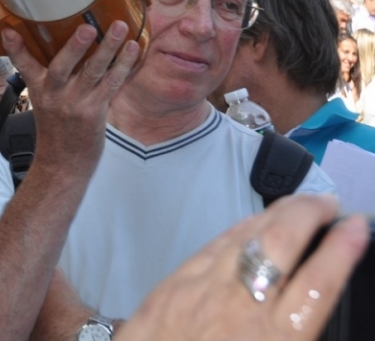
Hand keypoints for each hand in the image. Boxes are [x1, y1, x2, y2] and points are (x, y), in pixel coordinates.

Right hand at [2, 21, 139, 174]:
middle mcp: (54, 94)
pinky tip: (131, 48)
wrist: (62, 164)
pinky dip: (123, 65)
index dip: (15, 49)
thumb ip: (49, 77)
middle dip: (75, 46)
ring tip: (119, 26)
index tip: (9, 31)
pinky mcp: (95, 111)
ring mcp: (75, 103)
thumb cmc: (55, 129)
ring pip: (93, 71)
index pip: (23, 66)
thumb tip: (63, 47)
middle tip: (87, 27)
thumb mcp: (43, 101)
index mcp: (37, 89)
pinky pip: (111, 84)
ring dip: (108, 47)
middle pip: (63, 66)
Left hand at [119, 194, 368, 340]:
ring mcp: (204, 289)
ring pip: (247, 236)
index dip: (342, 250)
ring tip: (298, 206)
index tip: (357, 227)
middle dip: (309, 213)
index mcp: (277, 338)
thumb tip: (306, 311)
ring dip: (276, 214)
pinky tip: (252, 224)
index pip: (318, 283)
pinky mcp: (174, 284)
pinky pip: (214, 246)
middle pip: (282, 243)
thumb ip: (292, 329)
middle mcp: (242, 308)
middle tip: (328, 204)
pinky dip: (240, 229)